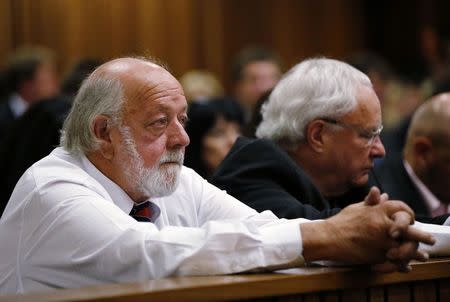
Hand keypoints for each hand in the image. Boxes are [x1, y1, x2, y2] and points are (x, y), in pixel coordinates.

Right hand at [301, 192, 434, 268]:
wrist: (329, 238)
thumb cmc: (342, 222)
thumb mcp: (357, 208)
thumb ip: (371, 202)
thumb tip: (382, 194)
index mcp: (378, 211)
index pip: (401, 208)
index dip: (408, 213)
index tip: (411, 218)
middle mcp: (382, 225)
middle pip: (410, 229)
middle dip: (421, 235)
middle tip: (431, 240)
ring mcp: (381, 241)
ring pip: (405, 248)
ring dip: (415, 253)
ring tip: (422, 256)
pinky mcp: (377, 255)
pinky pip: (395, 261)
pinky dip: (402, 265)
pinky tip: (406, 266)